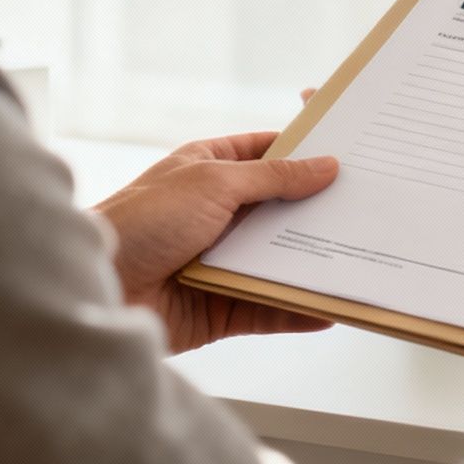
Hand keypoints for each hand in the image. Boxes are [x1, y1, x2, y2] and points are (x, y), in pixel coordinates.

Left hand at [93, 132, 338, 352]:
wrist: (97, 287)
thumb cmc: (142, 220)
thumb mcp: (214, 182)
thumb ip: (273, 177)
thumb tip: (324, 165)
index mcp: (209, 169)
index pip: (266, 154)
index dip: (304, 154)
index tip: (349, 156)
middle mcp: (216, 213)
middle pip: (279, 210)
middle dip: (317, 212)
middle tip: (367, 210)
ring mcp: (218, 260)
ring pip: (277, 260)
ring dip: (311, 264)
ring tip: (356, 262)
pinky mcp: (219, 305)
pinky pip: (267, 307)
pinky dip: (295, 308)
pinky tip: (326, 308)